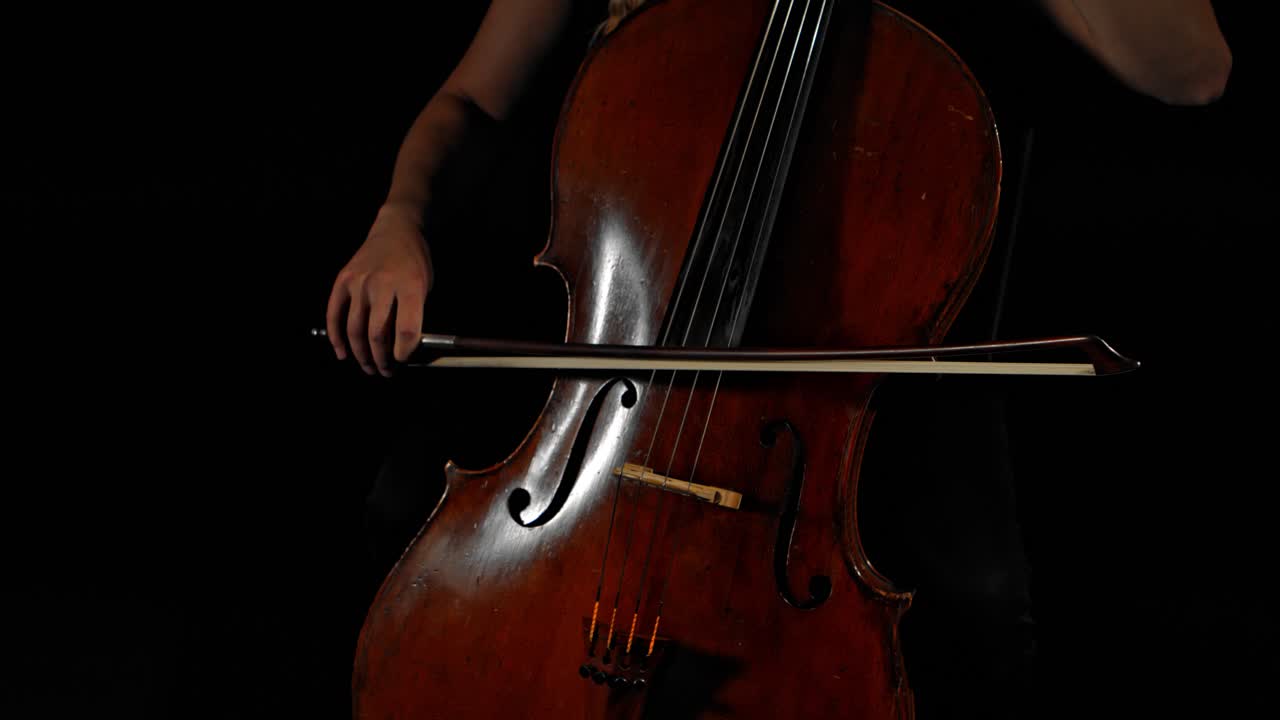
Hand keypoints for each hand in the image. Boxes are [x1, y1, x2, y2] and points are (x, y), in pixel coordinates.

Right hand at [326, 203, 433, 375]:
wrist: (395, 230)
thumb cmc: (414, 262)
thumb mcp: (425, 285)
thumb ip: (415, 314)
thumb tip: (404, 349)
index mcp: (410, 285)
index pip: (406, 329)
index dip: (404, 352)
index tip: (403, 361)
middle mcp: (382, 283)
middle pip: (377, 333)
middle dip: (382, 359)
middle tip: (385, 370)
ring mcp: (359, 281)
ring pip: (355, 329)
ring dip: (361, 354)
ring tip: (369, 367)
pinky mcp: (342, 280)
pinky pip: (334, 314)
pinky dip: (336, 337)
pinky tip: (342, 353)